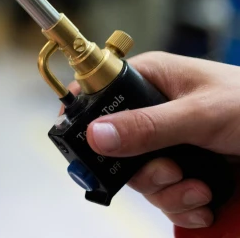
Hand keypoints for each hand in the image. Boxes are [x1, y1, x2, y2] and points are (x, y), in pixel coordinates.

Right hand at [84, 52, 239, 228]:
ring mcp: (168, 142)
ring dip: (170, 193)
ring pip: (141, 178)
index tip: (79, 144)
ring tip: (200, 189)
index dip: (85, 118)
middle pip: (116, 149)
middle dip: (145, 172)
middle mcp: (152, 111)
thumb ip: (148, 126)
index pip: (98, 94)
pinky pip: (164, 195)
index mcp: (149, 80)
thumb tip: (95, 134)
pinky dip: (184, 205)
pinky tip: (205, 201)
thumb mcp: (200, 114)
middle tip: (170, 172)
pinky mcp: (185, 169)